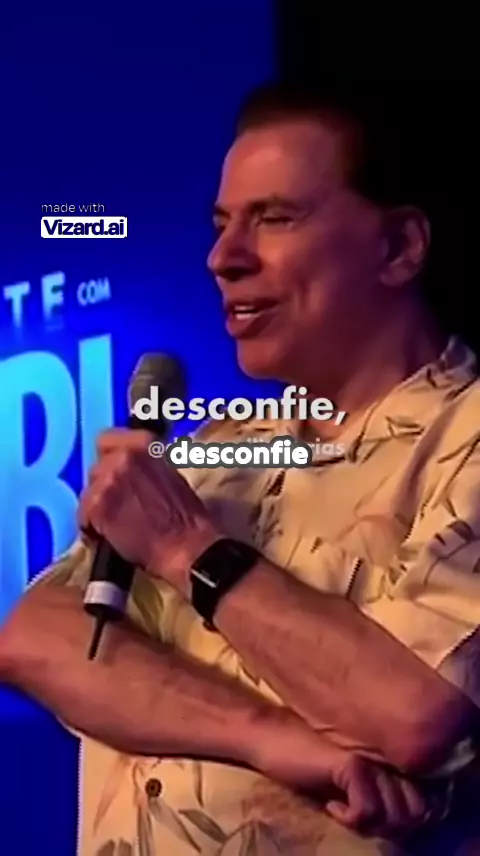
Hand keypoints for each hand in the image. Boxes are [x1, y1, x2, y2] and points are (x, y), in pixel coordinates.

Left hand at [78, 428, 221, 592]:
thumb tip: (125, 469)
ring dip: (97, 506)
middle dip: (103, 485)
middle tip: (117, 503)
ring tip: (114, 522)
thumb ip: (142, 466)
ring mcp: (107, 479)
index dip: (108, 458)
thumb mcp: (168, 475)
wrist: (185, 544)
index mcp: (144, 443)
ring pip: (88, 491)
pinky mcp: (96, 504)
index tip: (114, 473)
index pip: (106, 439)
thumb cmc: (184, 515)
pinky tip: (107, 534)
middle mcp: (122, 455)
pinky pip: (83, 514)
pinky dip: (91, 526)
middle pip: (95, 467)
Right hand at [251, 709, 442, 838]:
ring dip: (369, 825)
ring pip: (395, 816)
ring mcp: (373, 760)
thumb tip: (411, 823)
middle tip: (357, 817)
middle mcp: (390, 757)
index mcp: (392, 761)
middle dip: (388, 827)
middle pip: (415, 813)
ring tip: (344, 810)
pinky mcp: (352, 764)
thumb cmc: (310, 764)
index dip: (405, 822)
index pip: (428, 803)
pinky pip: (367, 811)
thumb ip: (381, 795)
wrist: (274, 738)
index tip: (373, 819)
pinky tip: (331, 806)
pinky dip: (349, 819)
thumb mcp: (351, 786)